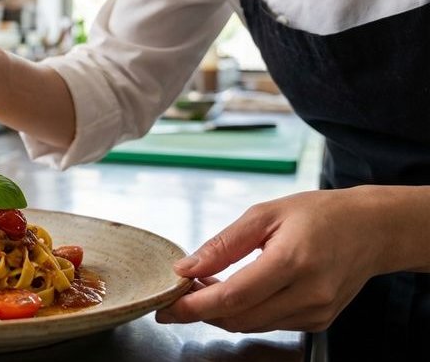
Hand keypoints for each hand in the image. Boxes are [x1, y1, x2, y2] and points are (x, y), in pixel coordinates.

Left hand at [156, 188, 390, 332]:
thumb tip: (186, 267)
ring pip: (251, 325)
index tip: (166, 305)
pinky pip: (269, 324)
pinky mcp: (318, 321)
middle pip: (238, 318)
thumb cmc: (320, 215)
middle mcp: (308, 294)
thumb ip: (223, 244)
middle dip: (201, 311)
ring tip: (205, 287)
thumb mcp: (265, 214)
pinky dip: (245, 312)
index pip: (233, 296)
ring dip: (221, 312)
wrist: (373, 230)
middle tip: (179, 294)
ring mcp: (316, 312)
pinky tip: (236, 292)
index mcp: (293, 261)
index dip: (194, 305)